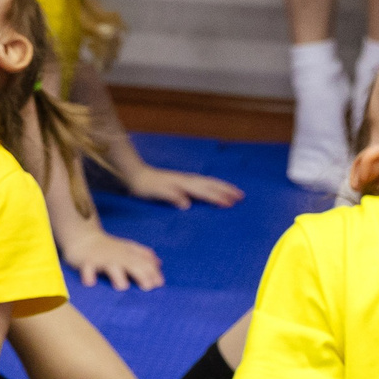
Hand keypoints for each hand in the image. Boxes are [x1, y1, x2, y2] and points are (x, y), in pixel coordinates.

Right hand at [61, 228, 162, 290]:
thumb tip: (159, 264)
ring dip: (116, 275)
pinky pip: (86, 268)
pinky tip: (90, 283)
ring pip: (111, 266)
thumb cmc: (108, 247)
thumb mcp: (128, 248)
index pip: (144, 262)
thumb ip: (143, 255)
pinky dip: (88, 275)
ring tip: (122, 286)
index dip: (152, 272)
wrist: (83, 237)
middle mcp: (118, 256)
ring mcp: (102, 259)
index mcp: (129, 253)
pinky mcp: (86, 262)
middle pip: (132, 264)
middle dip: (140, 274)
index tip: (159, 284)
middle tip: (147, 287)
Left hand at [124, 166, 242, 209]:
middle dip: (227, 190)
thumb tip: (186, 204)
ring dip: (223, 187)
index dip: (218, 198)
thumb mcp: (156, 193)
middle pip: (211, 185)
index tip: (230, 204)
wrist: (136, 174)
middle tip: (242, 197)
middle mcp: (187, 180)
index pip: (205, 192)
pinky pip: (204, 183)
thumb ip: (171, 197)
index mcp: (183, 184)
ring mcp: (186, 179)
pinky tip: (215, 188)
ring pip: (209, 182)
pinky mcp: (183, 181)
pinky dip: (214, 185)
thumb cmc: (145, 186)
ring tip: (235, 192)